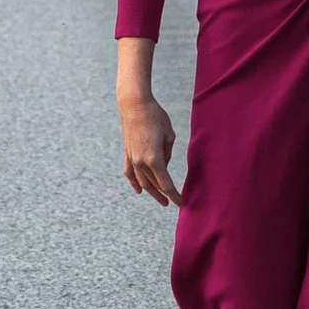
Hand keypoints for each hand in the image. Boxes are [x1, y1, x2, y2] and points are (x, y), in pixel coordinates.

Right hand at [116, 36, 180, 204]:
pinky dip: (134, 182)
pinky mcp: (127, 153)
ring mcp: (132, 159)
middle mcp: (141, 162)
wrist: (134, 105)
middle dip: (163, 195)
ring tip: (159, 198)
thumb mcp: (169, 135)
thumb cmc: (155, 117)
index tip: (181, 203)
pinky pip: (130, 173)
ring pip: (142, 181)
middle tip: (172, 203)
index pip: (166, 184)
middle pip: (154, 185)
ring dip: (151, 191)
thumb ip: (168, 154)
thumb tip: (164, 166)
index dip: (174, 195)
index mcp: (154, 159)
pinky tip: (139, 190)